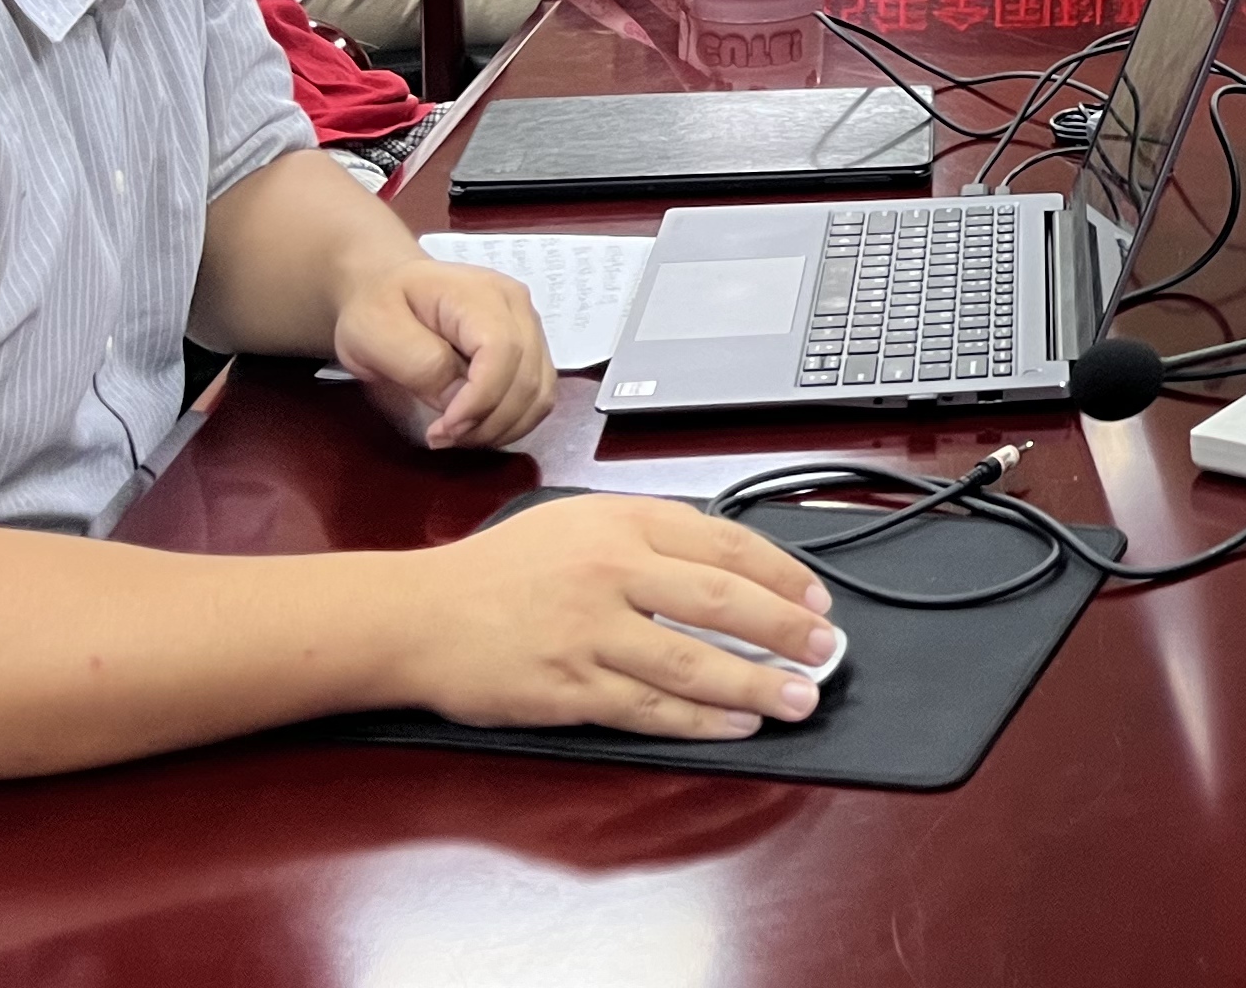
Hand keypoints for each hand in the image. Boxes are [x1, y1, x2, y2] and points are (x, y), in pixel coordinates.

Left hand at [332, 255, 555, 453]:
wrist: (385, 285)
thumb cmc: (375, 306)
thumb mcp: (377, 332)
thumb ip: (421, 365)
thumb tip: (458, 402)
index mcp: (480, 294)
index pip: (503, 352)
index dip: (479, 401)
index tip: (440, 431)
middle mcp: (517, 306)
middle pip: (527, 377)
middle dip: (487, 422)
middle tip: (441, 438)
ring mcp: (528, 326)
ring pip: (540, 391)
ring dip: (503, 426)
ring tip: (458, 435)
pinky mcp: (528, 347)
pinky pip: (537, 394)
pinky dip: (513, 421)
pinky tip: (477, 426)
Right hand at [395, 495, 836, 740]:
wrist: (419, 615)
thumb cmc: (499, 570)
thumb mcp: (580, 521)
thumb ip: (649, 536)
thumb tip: (726, 565)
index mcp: (624, 523)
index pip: (727, 545)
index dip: (782, 576)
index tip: (817, 600)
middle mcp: (613, 573)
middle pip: (724, 603)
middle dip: (787, 632)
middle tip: (826, 652)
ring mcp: (592, 634)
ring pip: (695, 663)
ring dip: (757, 685)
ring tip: (798, 698)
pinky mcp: (570, 689)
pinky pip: (650, 708)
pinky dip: (701, 720)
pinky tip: (736, 724)